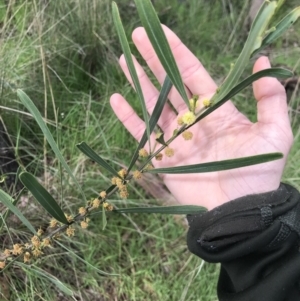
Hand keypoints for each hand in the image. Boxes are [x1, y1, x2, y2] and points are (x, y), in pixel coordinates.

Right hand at [110, 26, 292, 209]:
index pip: (192, 73)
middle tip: (136, 36)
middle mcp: (192, 120)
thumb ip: (269, 98)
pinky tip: (115, 99)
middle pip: (168, 83)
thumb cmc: (257, 173)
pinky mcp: (161, 157)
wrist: (237, 210)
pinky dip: (128, 118)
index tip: (160, 32)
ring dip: (138, 82)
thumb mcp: (274, 133)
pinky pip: (141, 134)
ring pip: (152, 104)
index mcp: (216, 110)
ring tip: (123, 59)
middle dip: (153, 59)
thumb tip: (263, 61)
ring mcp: (174, 138)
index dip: (177, 52)